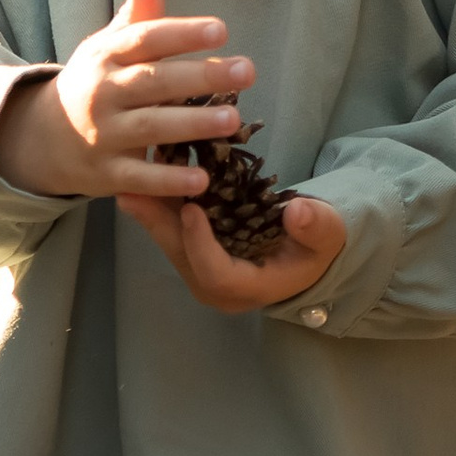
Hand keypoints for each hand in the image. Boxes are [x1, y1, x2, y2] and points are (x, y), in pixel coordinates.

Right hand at [0, 0, 250, 207]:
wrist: (44, 138)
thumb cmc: (94, 82)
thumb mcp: (107, 46)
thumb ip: (136, 15)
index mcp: (107, 55)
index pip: (146, 39)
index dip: (182, 34)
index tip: (222, 30)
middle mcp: (103, 92)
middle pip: (154, 82)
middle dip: (201, 76)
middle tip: (248, 71)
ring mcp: (103, 134)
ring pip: (149, 127)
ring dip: (192, 125)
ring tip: (233, 120)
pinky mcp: (106, 174)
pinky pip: (139, 177)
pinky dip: (168, 180)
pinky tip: (202, 180)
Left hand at [118, 176, 349, 317]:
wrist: (306, 251)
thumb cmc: (315, 246)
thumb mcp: (326, 236)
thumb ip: (315, 227)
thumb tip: (297, 212)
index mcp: (247, 287)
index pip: (215, 274)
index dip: (200, 244)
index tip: (192, 210)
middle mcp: (215, 283)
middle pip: (180, 254)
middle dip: (157, 223)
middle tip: (134, 191)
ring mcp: (201, 265)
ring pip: (170, 238)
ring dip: (150, 207)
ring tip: (129, 174)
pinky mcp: (194, 246)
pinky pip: (172, 225)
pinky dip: (159, 198)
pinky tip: (146, 169)